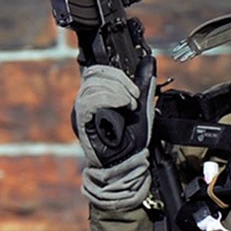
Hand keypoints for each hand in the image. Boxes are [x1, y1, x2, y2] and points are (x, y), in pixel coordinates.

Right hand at [73, 65, 152, 209]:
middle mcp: (87, 103)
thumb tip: (148, 64)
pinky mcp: (81, 123)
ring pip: (91, 86)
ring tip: (131, 105)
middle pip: (94, 76)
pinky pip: (88, 102)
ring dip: (117, 91)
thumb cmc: (131, 142)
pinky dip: (109, 98)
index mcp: (98, 97)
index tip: (135, 86)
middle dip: (120, 80)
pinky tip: (123, 105)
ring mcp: (82, 113)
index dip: (116, 72)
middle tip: (135, 97)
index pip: (97, 71)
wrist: (125, 165)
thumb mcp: (142, 108)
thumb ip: (143, 86)